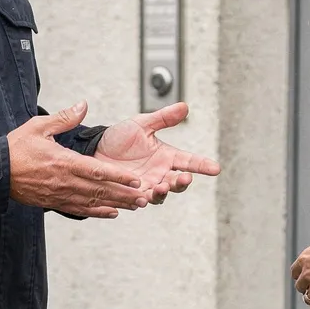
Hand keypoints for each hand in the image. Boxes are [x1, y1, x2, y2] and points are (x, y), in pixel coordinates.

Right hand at [7, 104, 148, 217]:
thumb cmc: (16, 148)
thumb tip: (83, 105)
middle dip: (125, 194)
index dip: (119, 177)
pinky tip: (111, 213)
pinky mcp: (54, 202)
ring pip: (94, 202)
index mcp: (64, 162)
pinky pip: (80, 210)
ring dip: (116, 205)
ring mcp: (60, 194)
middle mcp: (65, 181)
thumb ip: (64, 118)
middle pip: (101, 190)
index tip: (136, 180)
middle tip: (145, 197)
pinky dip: (97, 212)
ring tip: (135, 206)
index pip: (98, 171)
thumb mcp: (39, 127)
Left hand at [95, 104, 220, 203]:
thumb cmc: (118, 137)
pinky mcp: (130, 195)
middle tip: (185, 178)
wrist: (93, 150)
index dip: (202, 165)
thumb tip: (184, 106)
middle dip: (183, 182)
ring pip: (161, 195)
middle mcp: (160, 174)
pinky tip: (141, 197)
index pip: (189, 161)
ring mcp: (146, 186)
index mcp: (166, 157)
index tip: (215, 168)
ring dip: (163, 192)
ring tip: (161, 187)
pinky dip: (142, 200)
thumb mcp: (141, 124)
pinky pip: (139, 201)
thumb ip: (163, 118)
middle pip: (178, 183)